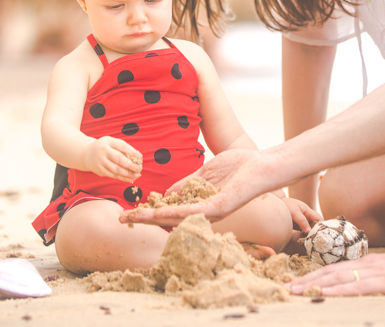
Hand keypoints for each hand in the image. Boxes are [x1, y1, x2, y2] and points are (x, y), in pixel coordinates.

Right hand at [81, 136, 140, 180]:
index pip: (122, 146)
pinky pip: (112, 175)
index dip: (132, 152)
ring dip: (128, 173)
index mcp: (108, 141)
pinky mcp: (99, 170)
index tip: (140, 156)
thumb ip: (122, 147)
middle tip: (140, 168)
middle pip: (119, 159)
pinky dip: (122, 178)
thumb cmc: (105, 147)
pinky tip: (130, 179)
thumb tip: (137, 157)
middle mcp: (103, 151)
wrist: (86, 154)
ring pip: (116, 169)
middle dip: (131, 165)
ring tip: (137, 175)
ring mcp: (100, 161)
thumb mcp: (111, 142)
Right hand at [120, 148, 275, 225]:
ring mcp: (212, 212)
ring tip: (134, 218)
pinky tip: (161, 212)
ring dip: (154, 218)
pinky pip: (195, 211)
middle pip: (168, 218)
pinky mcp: (221, 207)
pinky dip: (176, 212)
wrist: (263, 166)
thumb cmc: (239, 167)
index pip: (169, 210)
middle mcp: (204, 213)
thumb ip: (186, 184)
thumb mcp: (205, 174)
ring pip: (178, 218)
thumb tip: (165, 195)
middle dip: (144, 219)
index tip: (128, 212)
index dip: (148, 211)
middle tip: (122, 219)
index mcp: (199, 204)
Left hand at [281, 197, 321, 242]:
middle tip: (316, 240)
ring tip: (311, 242)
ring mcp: (302, 222)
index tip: (321, 233)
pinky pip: (304, 232)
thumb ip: (302, 221)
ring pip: (310, 229)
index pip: (318, 218)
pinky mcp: (298, 226)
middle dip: (316, 231)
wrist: (277, 205)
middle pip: (315, 225)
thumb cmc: (286, 206)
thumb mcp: (295, 212)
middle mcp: (307, 217)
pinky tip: (305, 241)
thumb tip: (309, 231)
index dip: (321, 225)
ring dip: (311, 234)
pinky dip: (305, 235)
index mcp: (308, 211)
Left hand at [288, 248, 384, 296]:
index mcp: (371, 262)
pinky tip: (325, 293)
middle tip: (287, 287)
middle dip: (308, 280)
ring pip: (340, 278)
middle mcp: (371, 264)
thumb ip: (378, 273)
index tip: (297, 281)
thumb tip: (361, 279)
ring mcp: (379, 272)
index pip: (337, 267)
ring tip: (296, 291)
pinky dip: (339, 290)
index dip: (315, 274)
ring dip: (316, 285)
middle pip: (332, 271)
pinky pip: (359, 287)